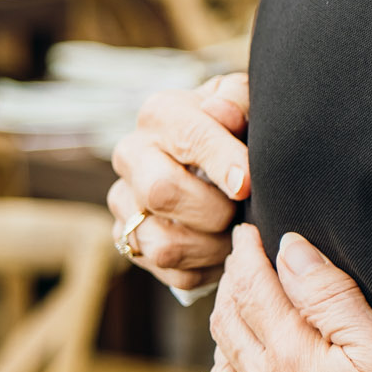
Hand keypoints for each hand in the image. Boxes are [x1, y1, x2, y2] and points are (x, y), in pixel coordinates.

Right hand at [109, 75, 252, 288]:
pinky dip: (206, 268)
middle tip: (241, 212)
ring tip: (235, 234)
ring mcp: (124, 202)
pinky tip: (223, 250)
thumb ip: (239, 99)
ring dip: (211, 247)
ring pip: (162, 243)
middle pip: (160, 193)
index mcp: (162, 115)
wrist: (213, 158)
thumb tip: (223, 113)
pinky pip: (171, 271)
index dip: (222, 163)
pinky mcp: (129, 241)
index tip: (247, 185)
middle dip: (213, 210)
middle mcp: (132, 155)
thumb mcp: (243, 102)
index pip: (188, 138)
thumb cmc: (235, 127)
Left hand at [208, 226, 371, 371]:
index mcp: (287, 354)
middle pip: (229, 321)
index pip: (255, 288)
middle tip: (236, 259)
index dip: (249, 255)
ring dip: (224, 326)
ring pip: (223, 363)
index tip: (247, 232)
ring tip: (232, 307)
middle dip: (231, 283)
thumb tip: (292, 251)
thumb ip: (334, 298)